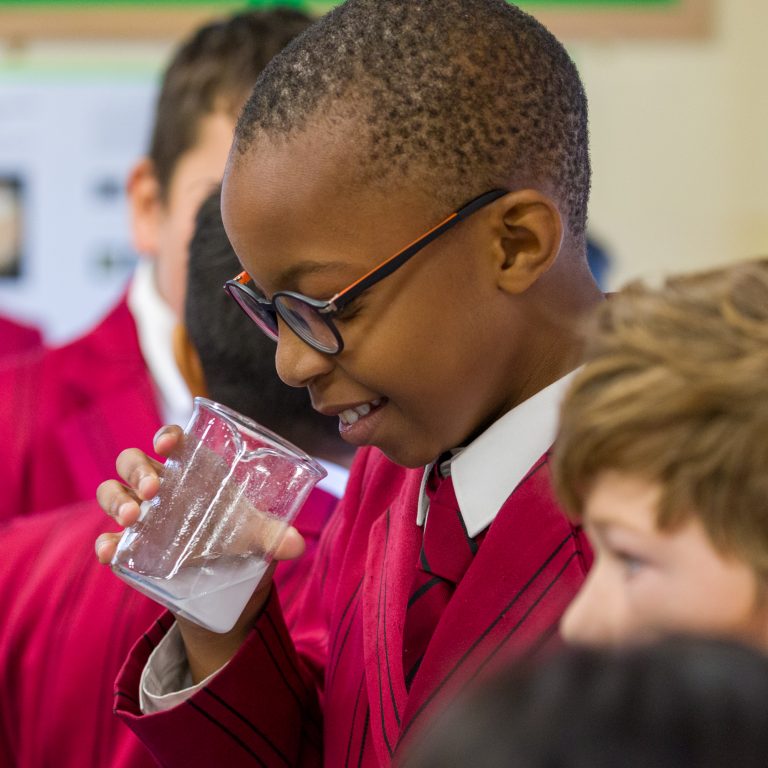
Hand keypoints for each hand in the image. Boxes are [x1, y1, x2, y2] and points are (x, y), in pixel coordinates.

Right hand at [95, 424, 305, 680]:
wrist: (223, 575)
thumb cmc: (237, 533)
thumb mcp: (256, 533)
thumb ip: (275, 535)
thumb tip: (296, 545)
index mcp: (192, 470)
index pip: (173, 441)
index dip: (167, 436)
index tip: (167, 444)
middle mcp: (162, 485)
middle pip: (134, 462)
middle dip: (138, 470)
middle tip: (153, 491)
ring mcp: (141, 514)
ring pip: (111, 491)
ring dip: (116, 500)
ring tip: (132, 518)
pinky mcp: (131, 545)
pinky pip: (108, 538)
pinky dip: (106, 543)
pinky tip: (112, 551)